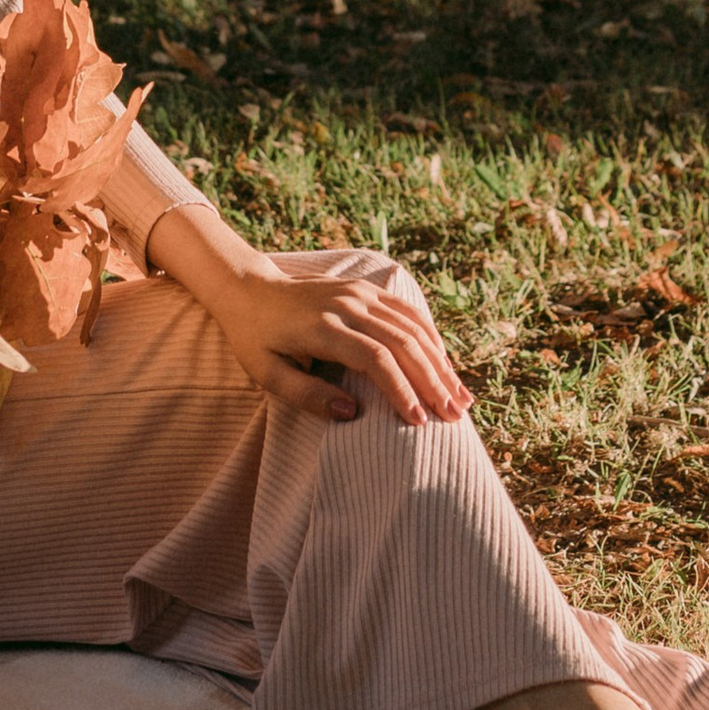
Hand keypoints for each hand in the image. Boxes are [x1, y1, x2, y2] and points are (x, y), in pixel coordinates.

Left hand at [149, 216, 470, 429]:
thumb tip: (353, 414)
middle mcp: (348, 306)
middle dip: (432, 381)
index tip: (419, 421)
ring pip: (412, 327)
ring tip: (459, 396)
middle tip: (453, 416)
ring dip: (440, 362)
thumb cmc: (255, 339)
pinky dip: (430, 337)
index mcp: (323, 329)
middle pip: (403, 343)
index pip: (376, 360)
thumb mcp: (267, 374)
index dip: (401, 391)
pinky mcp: (366, 288)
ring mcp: (360, 293)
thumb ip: (308, 396)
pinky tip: (444, 363)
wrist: (249, 288)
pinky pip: (407, 312)